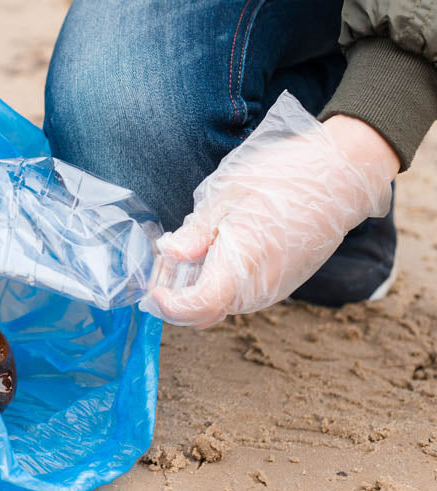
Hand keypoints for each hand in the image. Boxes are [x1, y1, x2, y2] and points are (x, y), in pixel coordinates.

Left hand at [140, 93, 396, 327]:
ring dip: (197, 289)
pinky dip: (219, 284)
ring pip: (223, 306)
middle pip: (206, 313)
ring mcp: (275, 288)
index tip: (150, 288)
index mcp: (244, 263)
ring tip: (187, 250)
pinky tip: (213, 251)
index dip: (167, 305)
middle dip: (176, 297)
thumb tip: (169, 254)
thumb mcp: (227, 195)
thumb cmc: (282, 178)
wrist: (340, 177)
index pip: (198, 308)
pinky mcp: (283, 283)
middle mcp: (260, 286)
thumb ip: (197, 232)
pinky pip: (242, 296)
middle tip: (164, 260)